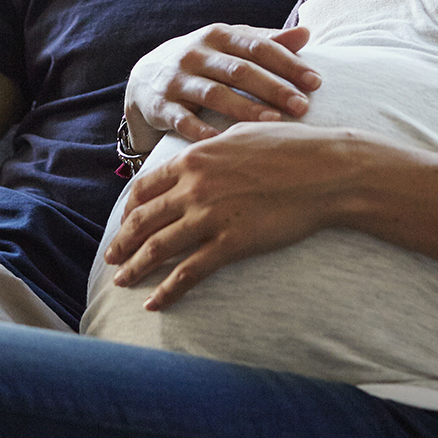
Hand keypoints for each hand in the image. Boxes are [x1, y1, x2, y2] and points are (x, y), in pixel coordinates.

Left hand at [101, 122, 360, 309]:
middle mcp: (194, 186)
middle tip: (111, 257)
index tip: (124, 222)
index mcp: (194, 158)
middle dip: (122, 241)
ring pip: (158, 247)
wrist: (326, 170)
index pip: (145, 187)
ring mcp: (210, 216)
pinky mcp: (231, 243)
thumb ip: (211, 147)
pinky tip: (154, 302)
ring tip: (122, 282)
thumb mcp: (241, 134)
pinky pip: (188, 272)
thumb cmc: (291, 147)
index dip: (129, 209)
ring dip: (135, 267)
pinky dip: (167, 289)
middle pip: (143, 219)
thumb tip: (199, 153)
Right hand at [125, 22, 319, 146]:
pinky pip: (183, 120)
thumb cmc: (204, 62)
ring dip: (245, 108)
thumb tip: (306, 33)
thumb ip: (266, 41)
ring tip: (273, 122)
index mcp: (219, 35)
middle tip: (302, 106)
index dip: (288, 64)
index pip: (258, 47)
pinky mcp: (160, 105)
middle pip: (240, 70)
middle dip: (273, 88)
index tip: (316, 82)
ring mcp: (176, 79)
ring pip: (214, 94)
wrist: (145, 77)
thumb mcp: (230, 46)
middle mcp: (196, 54)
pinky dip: (203, 132)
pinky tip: (226, 143)